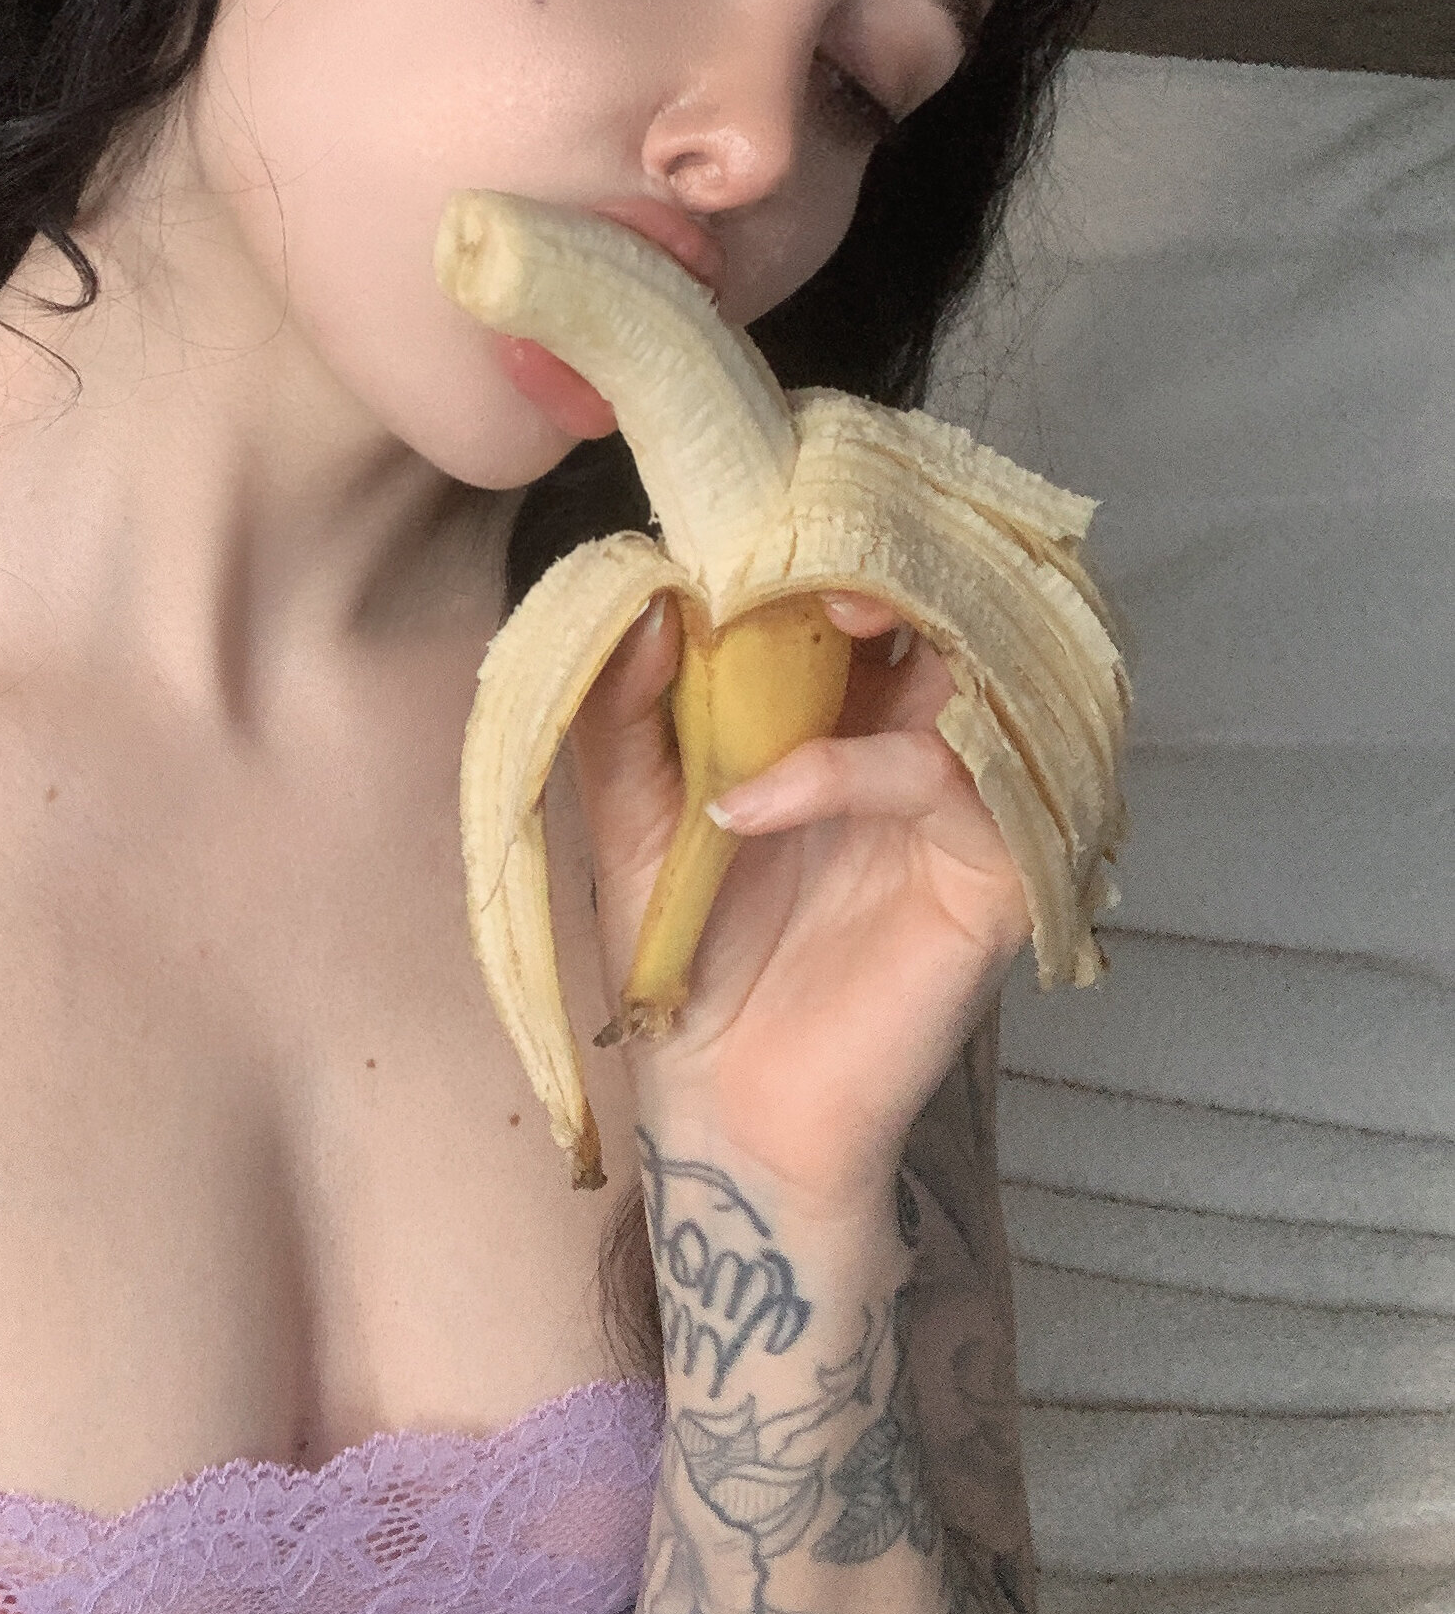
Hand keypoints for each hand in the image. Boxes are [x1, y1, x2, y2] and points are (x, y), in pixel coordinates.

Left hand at [565, 591, 1028, 1220]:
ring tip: (802, 632)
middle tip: (799, 556)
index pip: (871, 583)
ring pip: (979, 671)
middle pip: (948, 605)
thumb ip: (625, 705)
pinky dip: (847, 771)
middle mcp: (921, 741)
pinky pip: (950, 786)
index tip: (746, 515)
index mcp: (848, 707)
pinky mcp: (989, 878)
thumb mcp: (626, 808)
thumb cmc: (684, 948)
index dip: (828, 534)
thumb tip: (651, 592)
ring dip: (895, 633)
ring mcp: (964, 806)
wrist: (719, 1099)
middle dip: (882, 559)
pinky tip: (751, 802)